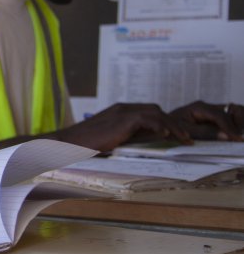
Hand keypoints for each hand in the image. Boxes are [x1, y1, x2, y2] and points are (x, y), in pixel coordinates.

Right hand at [56, 103, 189, 151]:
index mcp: (120, 112)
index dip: (165, 122)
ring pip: (156, 112)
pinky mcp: (122, 119)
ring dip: (173, 126)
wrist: (67, 142)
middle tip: (186, 138)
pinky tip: (167, 136)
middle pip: (156, 109)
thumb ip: (125, 137)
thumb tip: (145, 145)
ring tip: (184, 139)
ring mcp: (122, 112)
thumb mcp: (110, 139)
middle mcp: (123, 108)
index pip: (149, 111)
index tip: (176, 136)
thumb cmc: (84, 145)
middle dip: (173, 122)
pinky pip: (148, 118)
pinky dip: (160, 126)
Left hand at [170, 101, 242, 140]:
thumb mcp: (185, 132)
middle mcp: (208, 106)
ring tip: (239, 136)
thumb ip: (206, 133)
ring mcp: (212, 110)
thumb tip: (226, 136)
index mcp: (199, 107)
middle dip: (239, 123)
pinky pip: (232, 116)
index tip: (238, 139)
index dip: (230, 127)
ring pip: (235, 111)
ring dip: (240, 122)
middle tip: (240, 138)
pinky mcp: (215, 116)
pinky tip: (236, 134)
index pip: (220, 115)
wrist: (162, 125)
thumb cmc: (171, 128)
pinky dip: (237, 124)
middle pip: (232, 109)